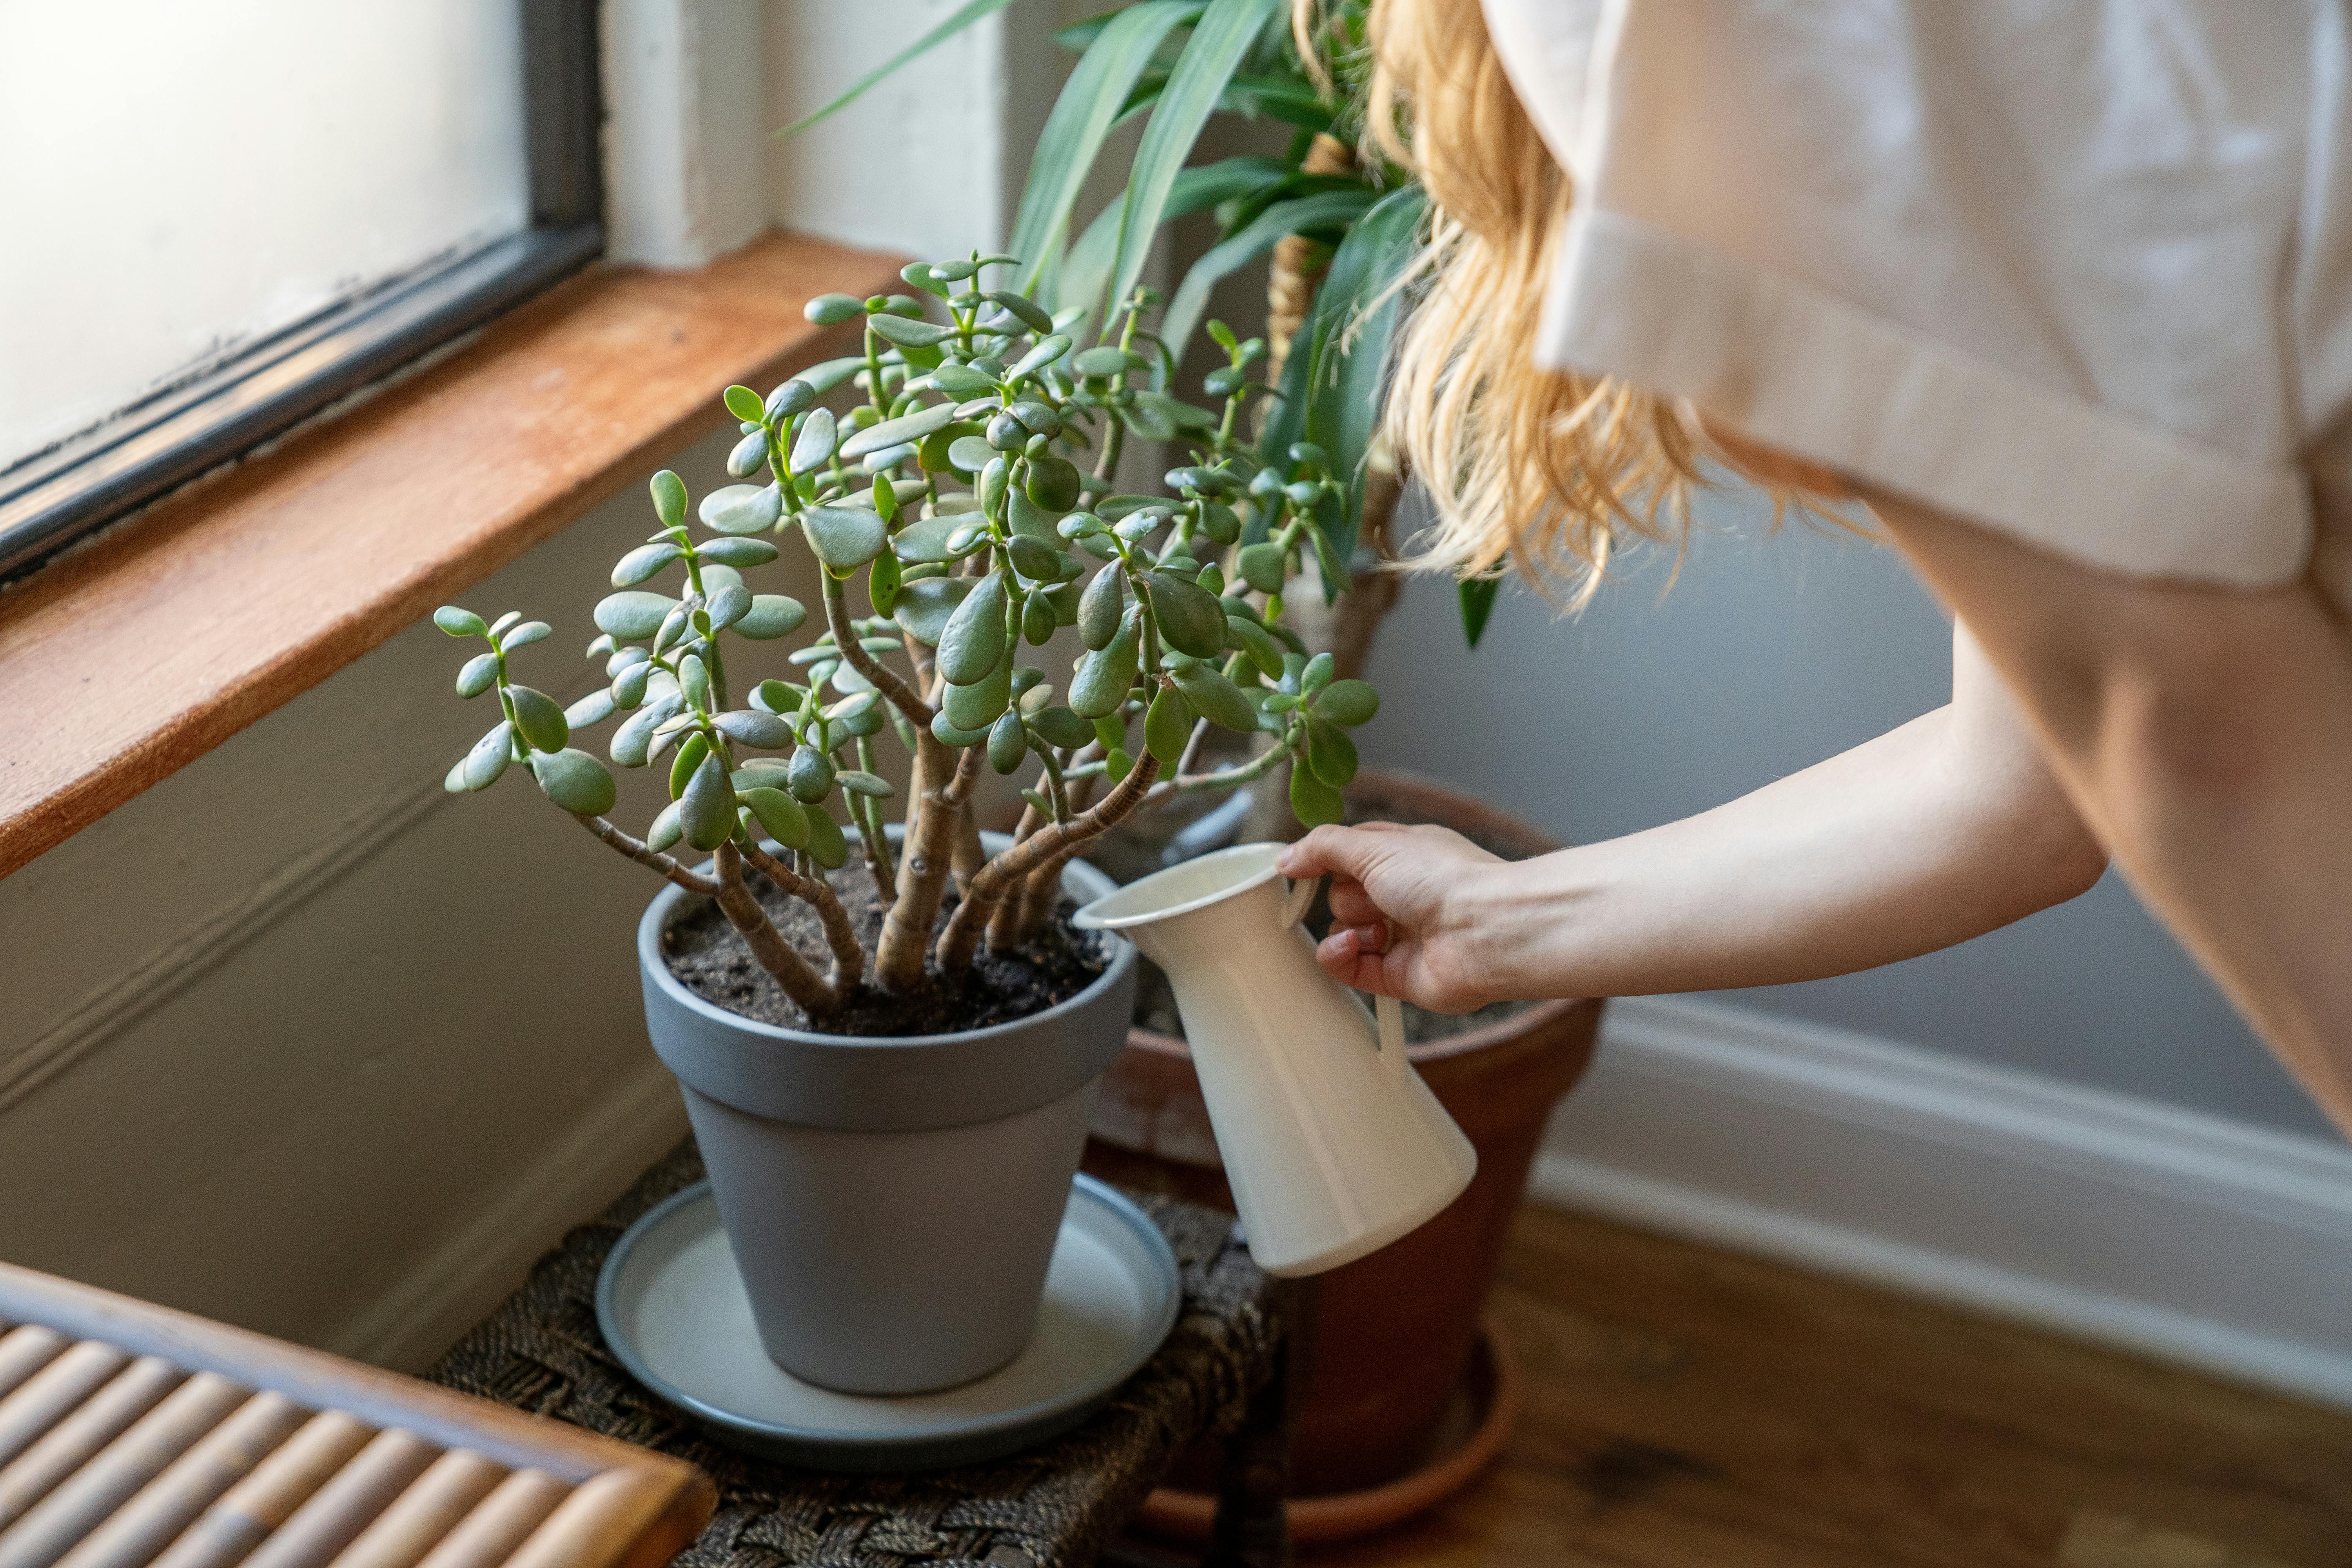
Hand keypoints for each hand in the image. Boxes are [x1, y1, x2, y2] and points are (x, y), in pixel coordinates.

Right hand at [1276, 823, 1505, 1011]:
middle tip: (1373, 895)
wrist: (1484, 930)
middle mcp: (1403, 896)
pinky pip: (1346, 966)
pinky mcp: (1395, 975)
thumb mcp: (1374, 844)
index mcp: (1404, 857)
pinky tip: (1354, 946)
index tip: (1303, 866)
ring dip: (1348, 926)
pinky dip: (1340, 955)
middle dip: (1348, 895)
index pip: (1350, 855)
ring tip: (1379, 927)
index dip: (1325, 860)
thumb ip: (1323, 847)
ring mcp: (1399, 936)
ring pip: (1341, 930)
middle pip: (1341, 894)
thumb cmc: (1443, 879)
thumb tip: (1286, 858)